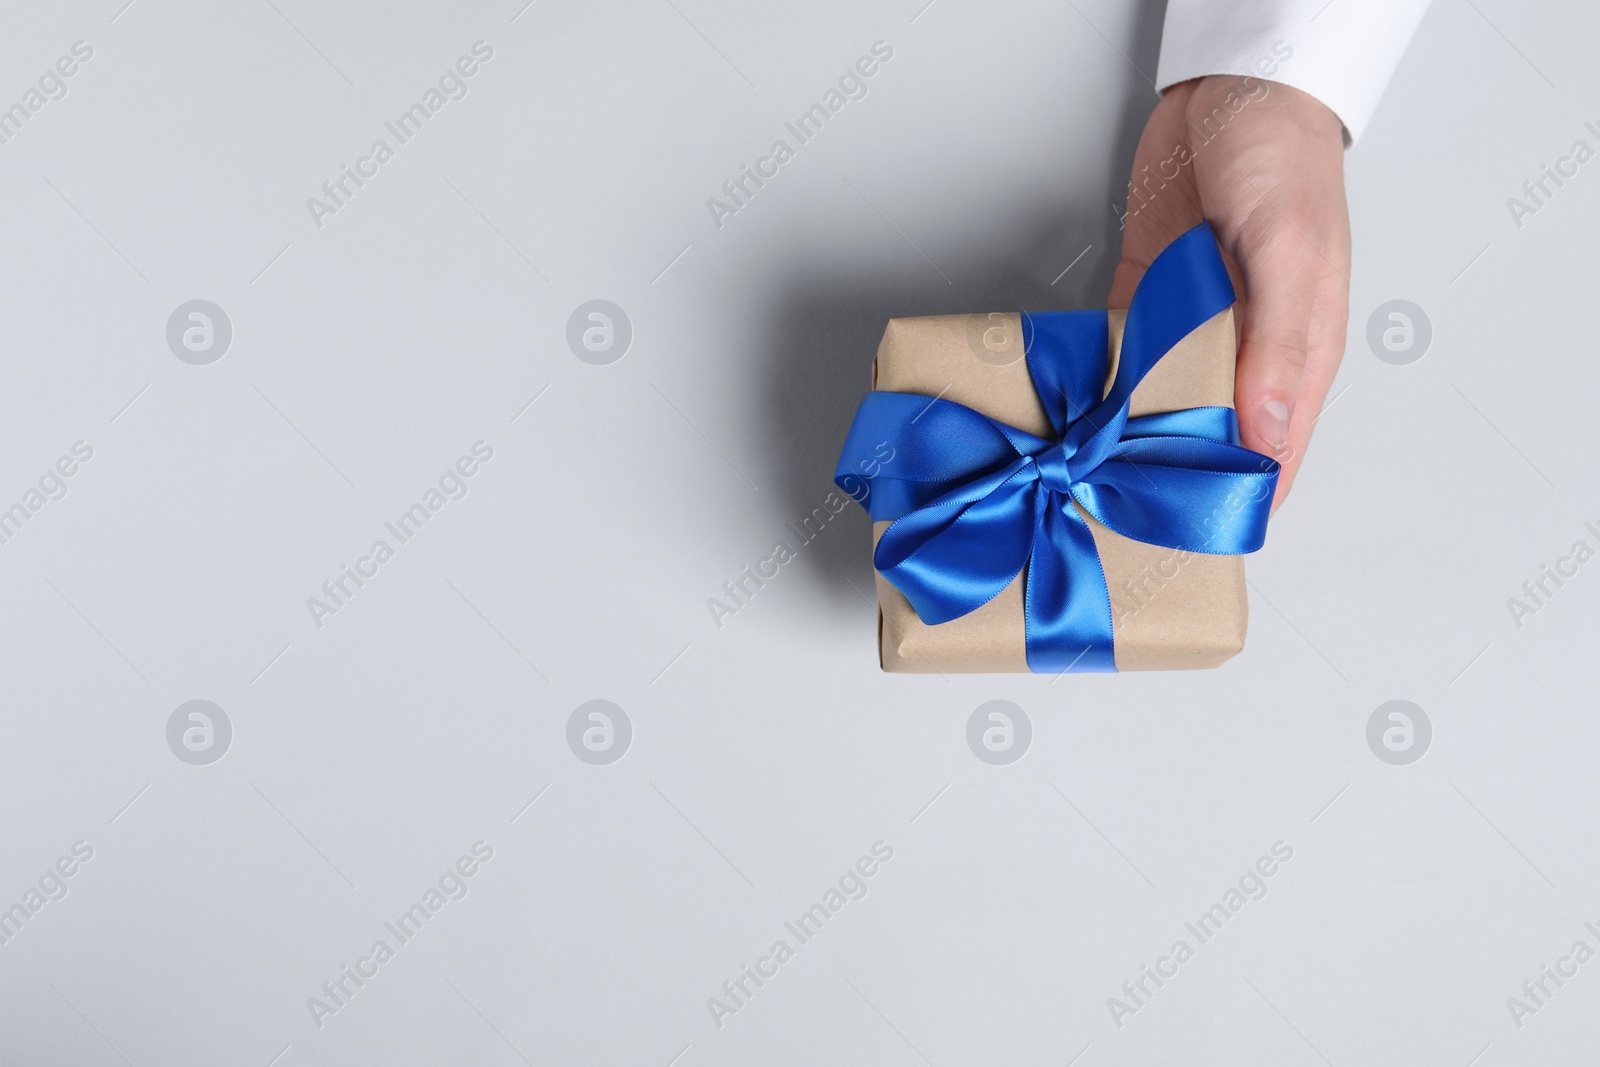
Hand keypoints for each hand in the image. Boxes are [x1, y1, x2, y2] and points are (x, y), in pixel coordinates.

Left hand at [1108, 75, 1349, 509]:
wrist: (1233, 88)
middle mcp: (1243, 351)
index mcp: (1296, 355)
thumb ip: (1278, 348)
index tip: (1187, 544)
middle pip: (1206, 438)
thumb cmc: (1285, 162)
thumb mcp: (1292, 256)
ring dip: (1120, 437)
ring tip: (1074, 483)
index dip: (1235, 500)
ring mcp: (1192, 326)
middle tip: (1108, 519)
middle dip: (1164, 479)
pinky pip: (1118, 354)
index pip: (1272, 453)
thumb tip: (1266, 438)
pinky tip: (1062, 411)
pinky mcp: (1147, 295)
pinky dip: (1094, 380)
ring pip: (1154, 403)